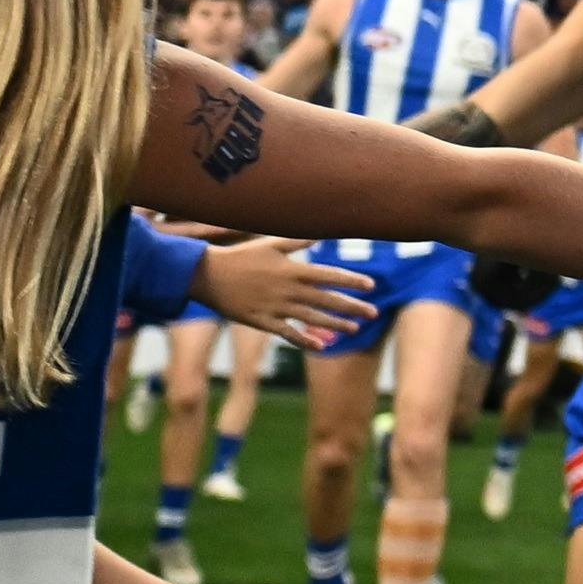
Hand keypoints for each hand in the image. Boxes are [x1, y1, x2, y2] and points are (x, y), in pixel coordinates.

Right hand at [189, 238, 372, 347]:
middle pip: (327, 299)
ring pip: (312, 318)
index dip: (351, 281)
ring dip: (335, 324)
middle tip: (374, 311)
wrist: (208, 275)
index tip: (371, 285)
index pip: (329, 275)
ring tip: (355, 329)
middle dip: (352, 306)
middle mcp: (288, 289)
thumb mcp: (270, 244)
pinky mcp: (262, 321)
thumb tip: (320, 236)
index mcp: (292, 269)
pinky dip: (304, 340)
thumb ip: (297, 242)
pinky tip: (320, 346)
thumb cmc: (240, 257)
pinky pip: (287, 333)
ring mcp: (275, 307)